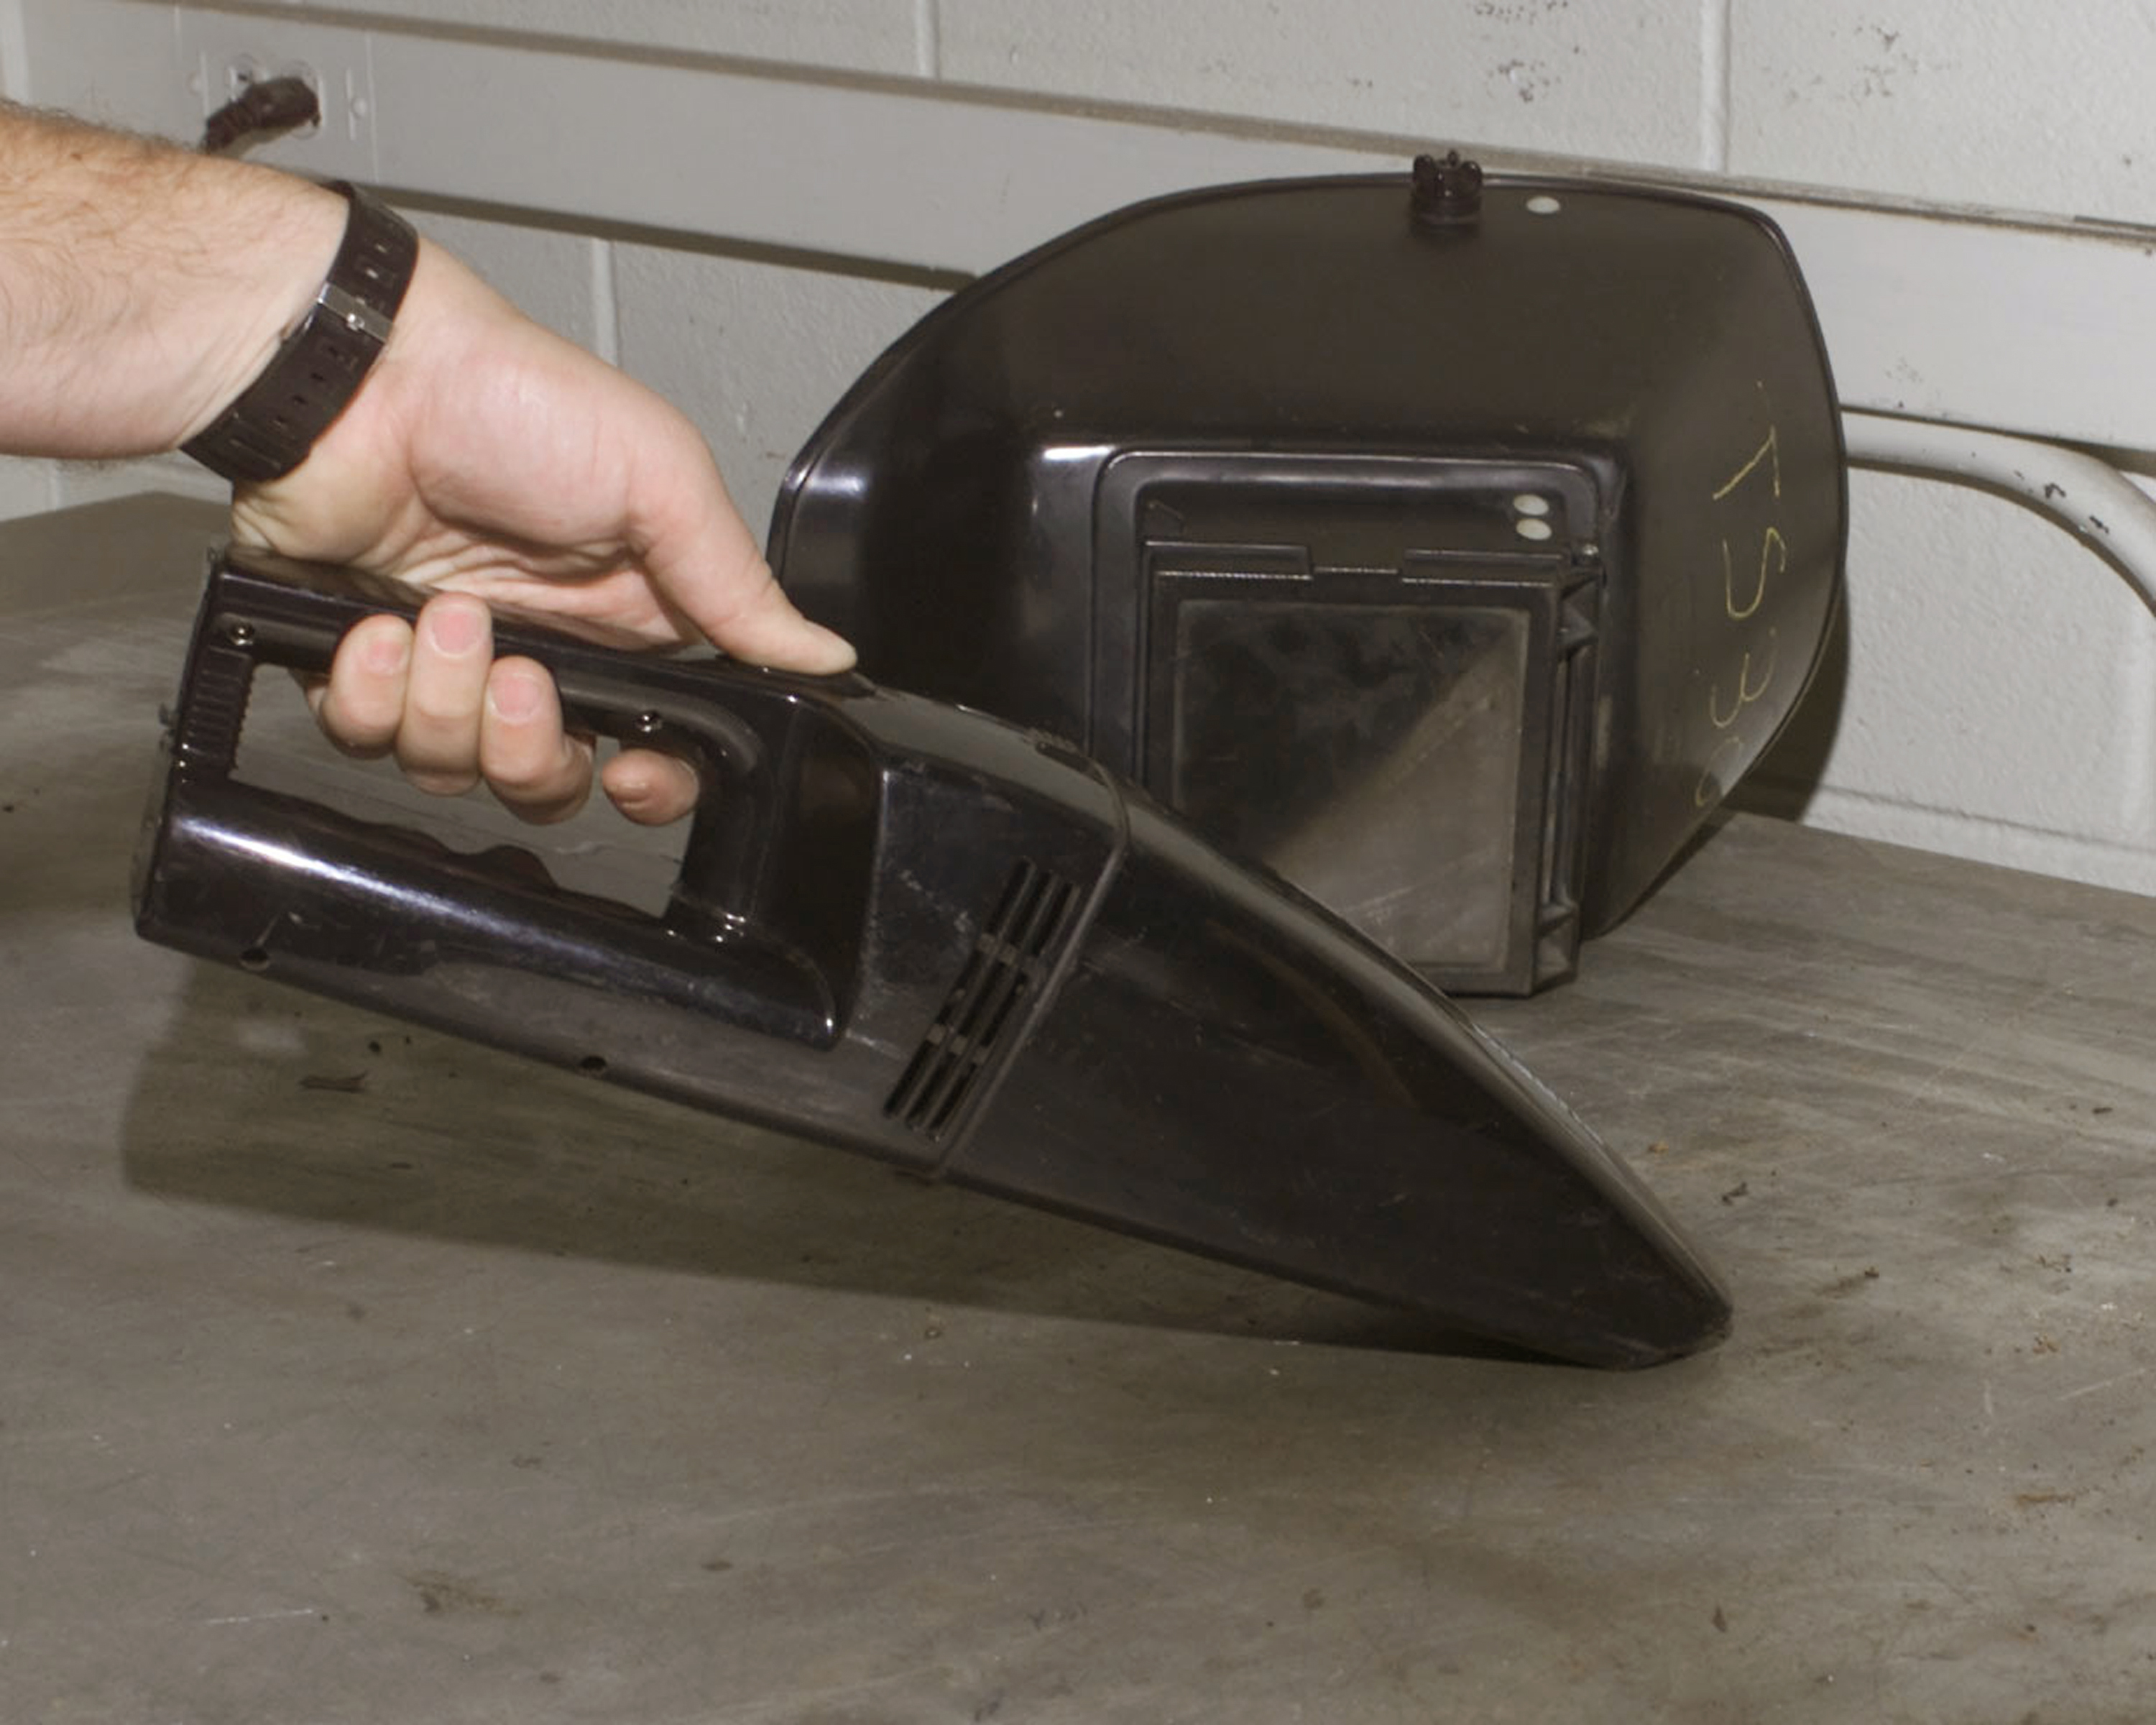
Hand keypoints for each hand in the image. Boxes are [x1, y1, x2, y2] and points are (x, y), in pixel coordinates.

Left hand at [230, 239, 851, 824]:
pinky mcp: (364, 663)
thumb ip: (740, 584)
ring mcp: (450, 663)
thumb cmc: (509, 399)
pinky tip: (376, 626)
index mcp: (630, 618)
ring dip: (446, 705)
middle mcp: (544, 650)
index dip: (654, 785)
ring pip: (456, 768)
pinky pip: (365, 736)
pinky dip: (368, 693)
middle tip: (521, 679)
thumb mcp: (661, 478)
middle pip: (550, 780)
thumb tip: (826, 654)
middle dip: (532, 753)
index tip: (633, 775)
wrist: (358, 375)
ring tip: (442, 616)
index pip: (662, 746)